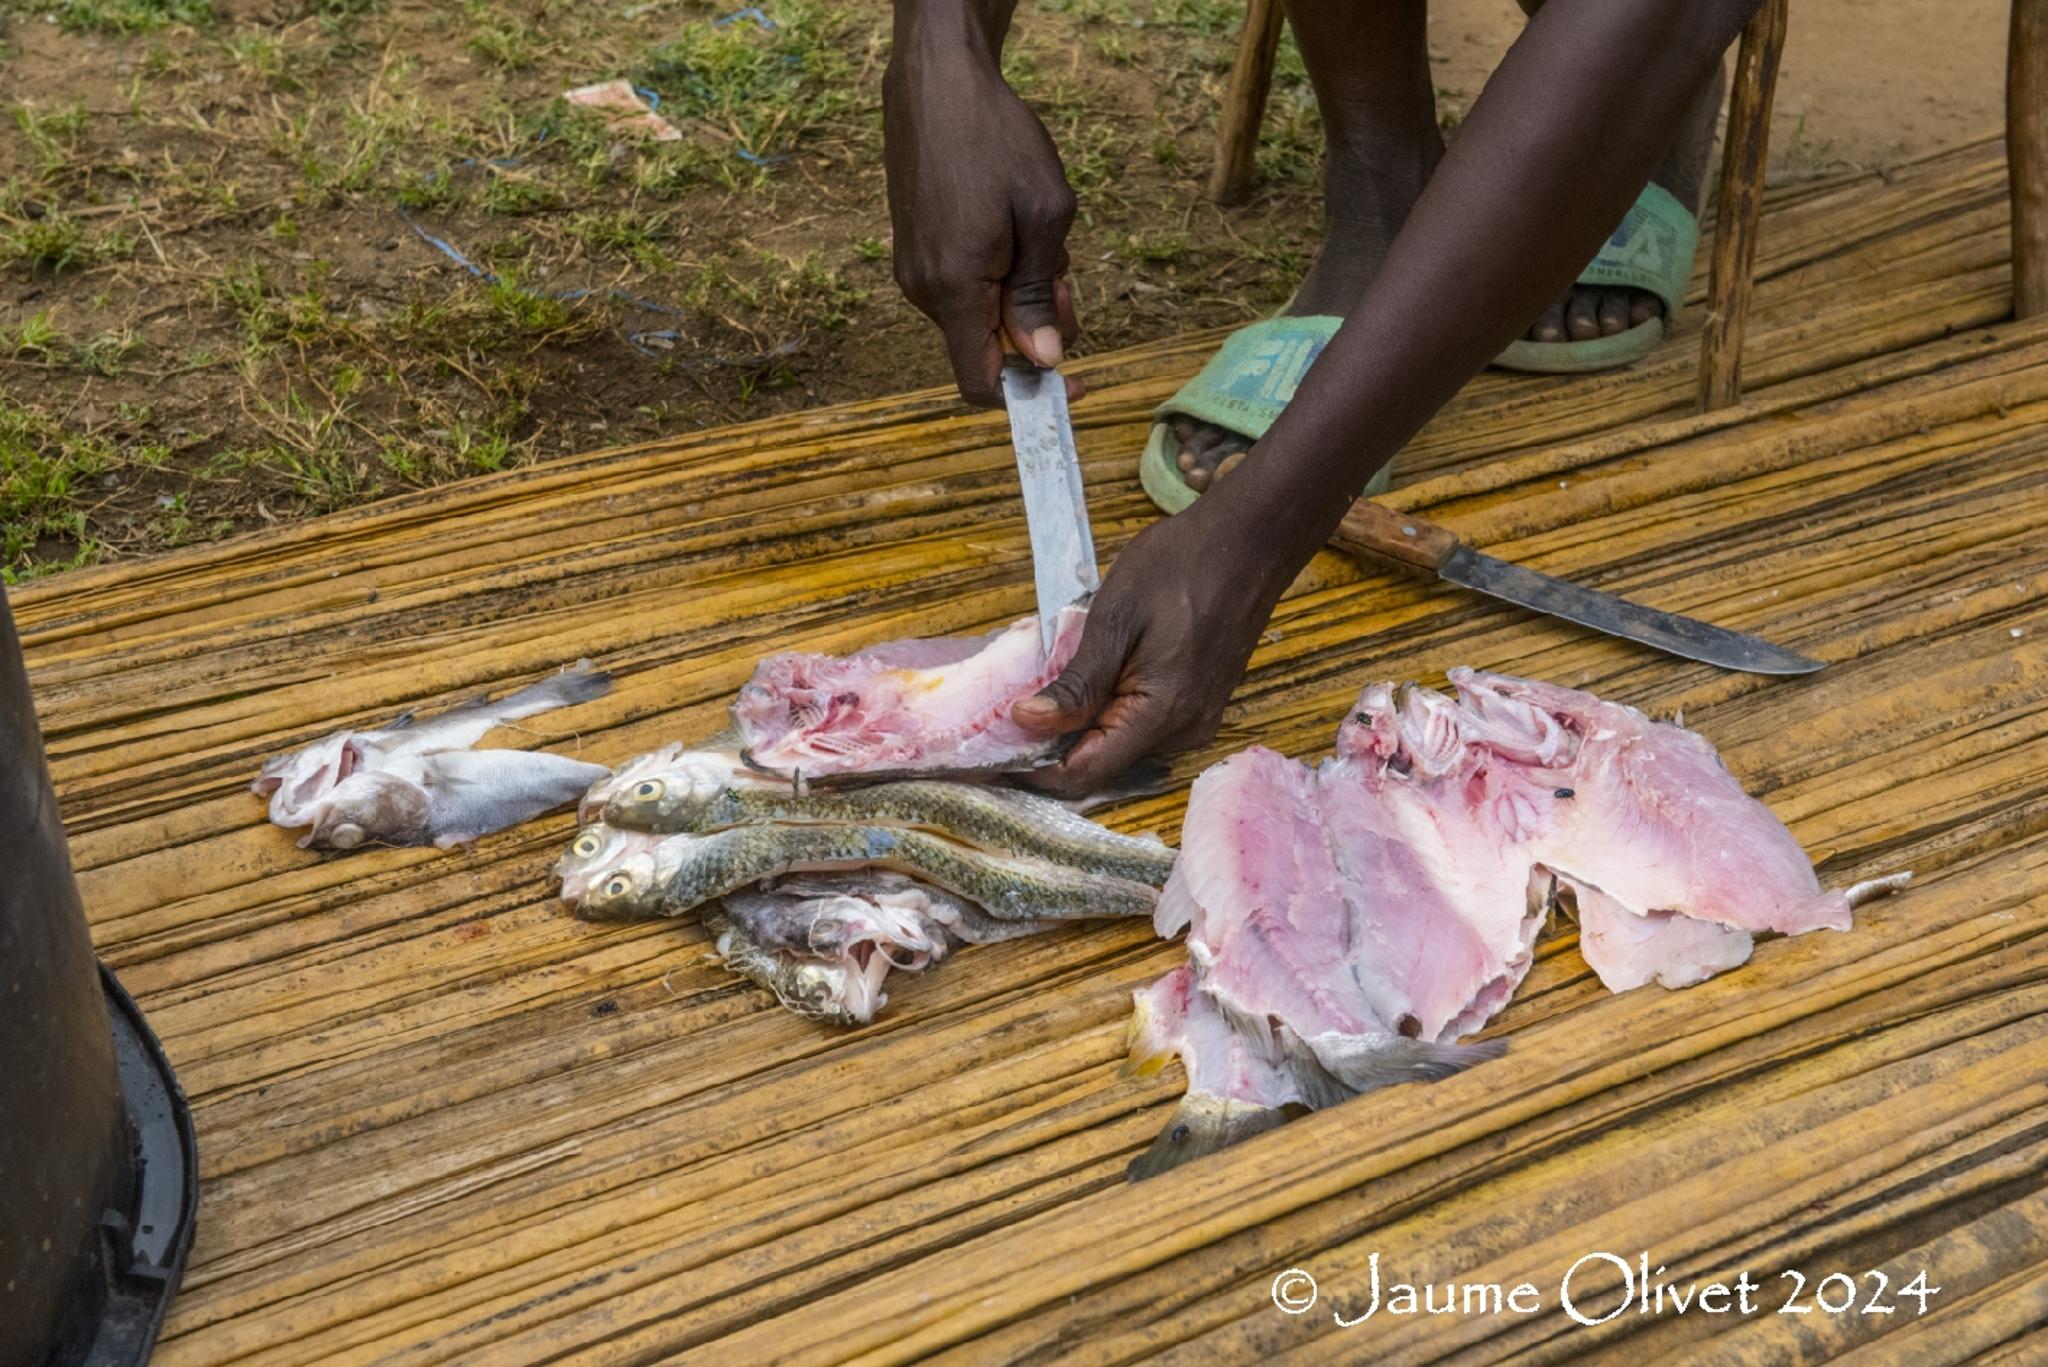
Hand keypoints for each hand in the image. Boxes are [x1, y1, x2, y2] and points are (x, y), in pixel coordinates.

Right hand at [884, 42, 1081, 406]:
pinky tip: (1014, 231)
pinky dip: (998, 278)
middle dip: (1037, 331)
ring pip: (979, 317)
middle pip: (987, 350)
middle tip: (1067, 280)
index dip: (1028, 397)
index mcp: (955, 288)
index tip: (1070, 383)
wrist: (937, 83)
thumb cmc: (995, 139)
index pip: (979, 384)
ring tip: (1041, 238)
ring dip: (1020, 298)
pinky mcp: (916, 252)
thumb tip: (1043, 359)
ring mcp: (915, 271)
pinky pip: (965, 290)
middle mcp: (925, 291)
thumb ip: (1040, 294)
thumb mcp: (1044, 214)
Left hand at [1010, 498, 1292, 795]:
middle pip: (1100, 765)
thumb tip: (1027, 722)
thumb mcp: (1116, 617)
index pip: (1084, 774)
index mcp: (1160, 714)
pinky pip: (1140, 728)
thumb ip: (1077, 682)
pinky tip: (1083, 683)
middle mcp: (1182, 733)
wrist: (1248, 543)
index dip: (1032, 771)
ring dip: (1077, 728)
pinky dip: (1104, 715)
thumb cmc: (1180, 566)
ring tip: (1039, 690)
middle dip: (1049, 747)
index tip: (991, 752)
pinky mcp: (1198, 708)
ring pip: (1118, 747)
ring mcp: (1195, 723)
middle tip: (1003, 713)